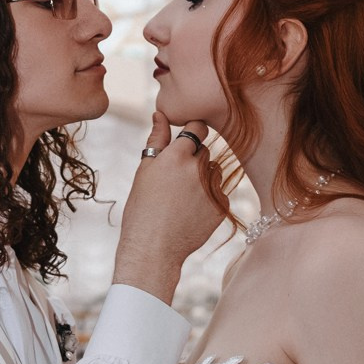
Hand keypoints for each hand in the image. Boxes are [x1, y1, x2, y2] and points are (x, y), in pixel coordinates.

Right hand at [115, 112, 226, 304]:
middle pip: (204, 151)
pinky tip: (191, 211)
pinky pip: (219, 192)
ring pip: (213, 171)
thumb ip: (156, 140)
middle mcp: (198, 169)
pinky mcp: (221, 206)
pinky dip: (209, 197)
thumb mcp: (144, 172)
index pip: (198, 128)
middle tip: (174, 181)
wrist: (153, 249)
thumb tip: (160, 114)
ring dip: (203, 177)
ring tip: (182, 198)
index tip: (186, 141)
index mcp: (176, 156)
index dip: (193, 132)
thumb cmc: (142, 210)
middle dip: (193, 160)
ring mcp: (212, 188)